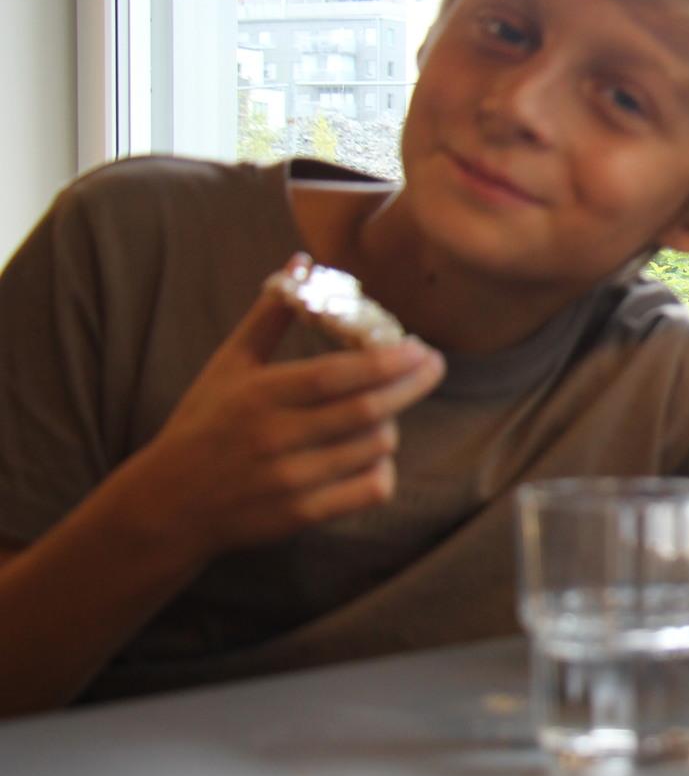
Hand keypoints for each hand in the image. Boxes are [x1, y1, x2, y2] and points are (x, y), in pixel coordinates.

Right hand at [118, 273, 444, 563]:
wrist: (169, 504)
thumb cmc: (205, 423)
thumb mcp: (229, 364)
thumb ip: (271, 314)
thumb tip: (303, 261)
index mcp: (260, 395)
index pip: (337, 375)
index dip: (386, 361)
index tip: (420, 347)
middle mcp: (276, 437)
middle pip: (367, 410)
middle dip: (411, 385)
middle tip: (434, 367)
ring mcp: (291, 480)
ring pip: (374, 447)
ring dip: (391, 424)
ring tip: (385, 410)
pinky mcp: (303, 514)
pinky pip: (370, 490)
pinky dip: (383, 470)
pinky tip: (372, 455)